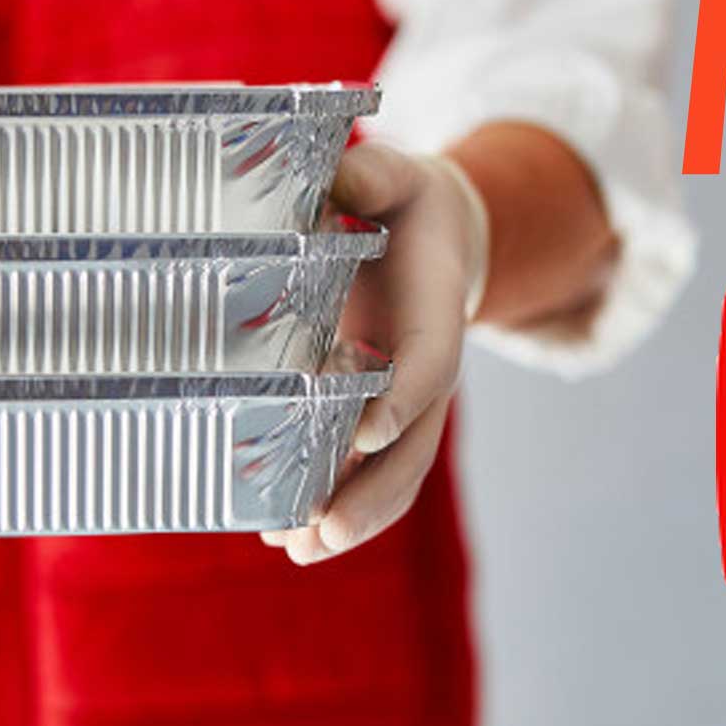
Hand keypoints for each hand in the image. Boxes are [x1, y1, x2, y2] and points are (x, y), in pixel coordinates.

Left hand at [261, 142, 483, 564]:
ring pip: (395, 472)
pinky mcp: (381, 416)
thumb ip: (374, 175)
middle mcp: (427, 367)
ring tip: (299, 551)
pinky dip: (339, 507)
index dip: (402, 397)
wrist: (432, 236)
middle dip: (373, 491)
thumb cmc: (402, 203)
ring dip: (354, 517)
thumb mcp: (394, 177)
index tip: (366, 431)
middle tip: (322, 530)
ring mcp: (408, 400)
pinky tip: (290, 539)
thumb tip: (342, 179)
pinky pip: (370, 473)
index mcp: (436, 307)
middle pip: (415, 442)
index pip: (428, 362)